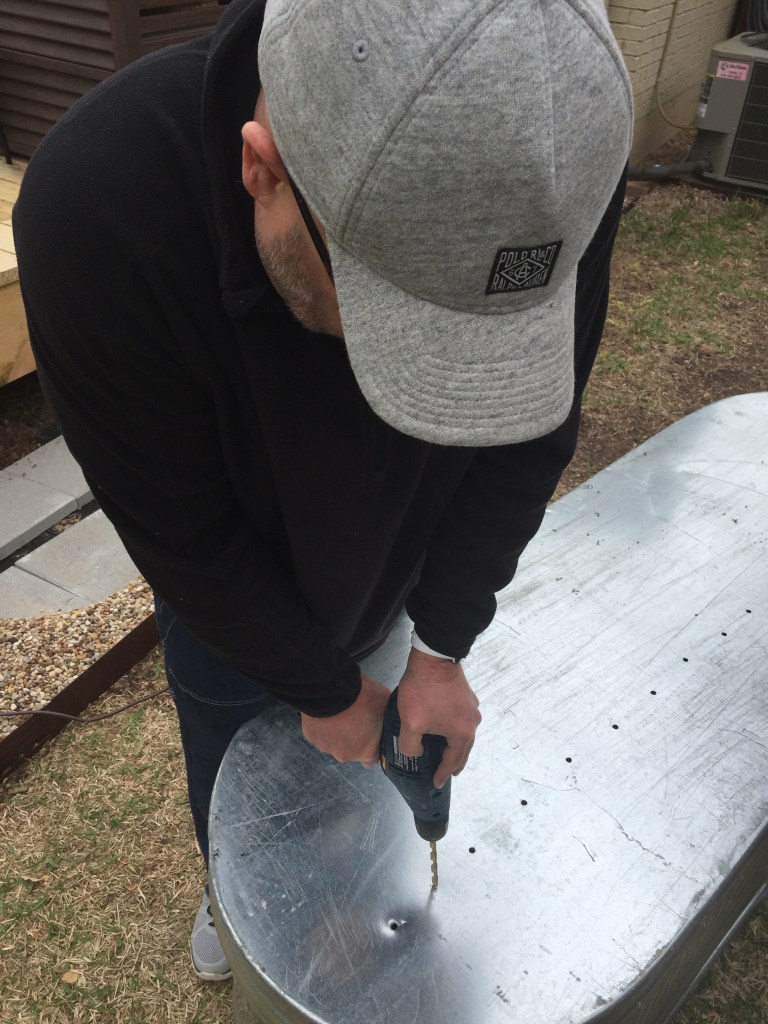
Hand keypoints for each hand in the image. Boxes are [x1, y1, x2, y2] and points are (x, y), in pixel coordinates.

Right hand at [301, 674, 389, 767]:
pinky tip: (326, 711)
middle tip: (355, 719)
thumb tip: (388, 720)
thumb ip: (386, 720)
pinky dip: (323, 725)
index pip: (371, 760)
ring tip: (339, 713)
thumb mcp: (385, 705)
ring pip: (333, 743)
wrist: (332, 688)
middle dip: (353, 739)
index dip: (372, 748)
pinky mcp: (310, 736)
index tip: (371, 736)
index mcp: (365, 752)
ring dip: (337, 733)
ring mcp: (325, 746)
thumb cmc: (364, 698)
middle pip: (351, 752)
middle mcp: (344, 755)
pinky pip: (319, 733)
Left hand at [395, 648, 480, 788]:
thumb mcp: (411, 724)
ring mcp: (472, 707)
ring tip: (445, 751)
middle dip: (454, 762)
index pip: (452, 761)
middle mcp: (472, 722)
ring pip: (464, 733)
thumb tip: (417, 752)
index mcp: (462, 733)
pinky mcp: (466, 695)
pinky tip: (444, 727)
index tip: (436, 783)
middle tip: (446, 772)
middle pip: (464, 748)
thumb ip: (412, 746)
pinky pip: (461, 719)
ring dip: (455, 744)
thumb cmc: (423, 692)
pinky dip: (454, 729)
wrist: (433, 658)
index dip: (443, 774)